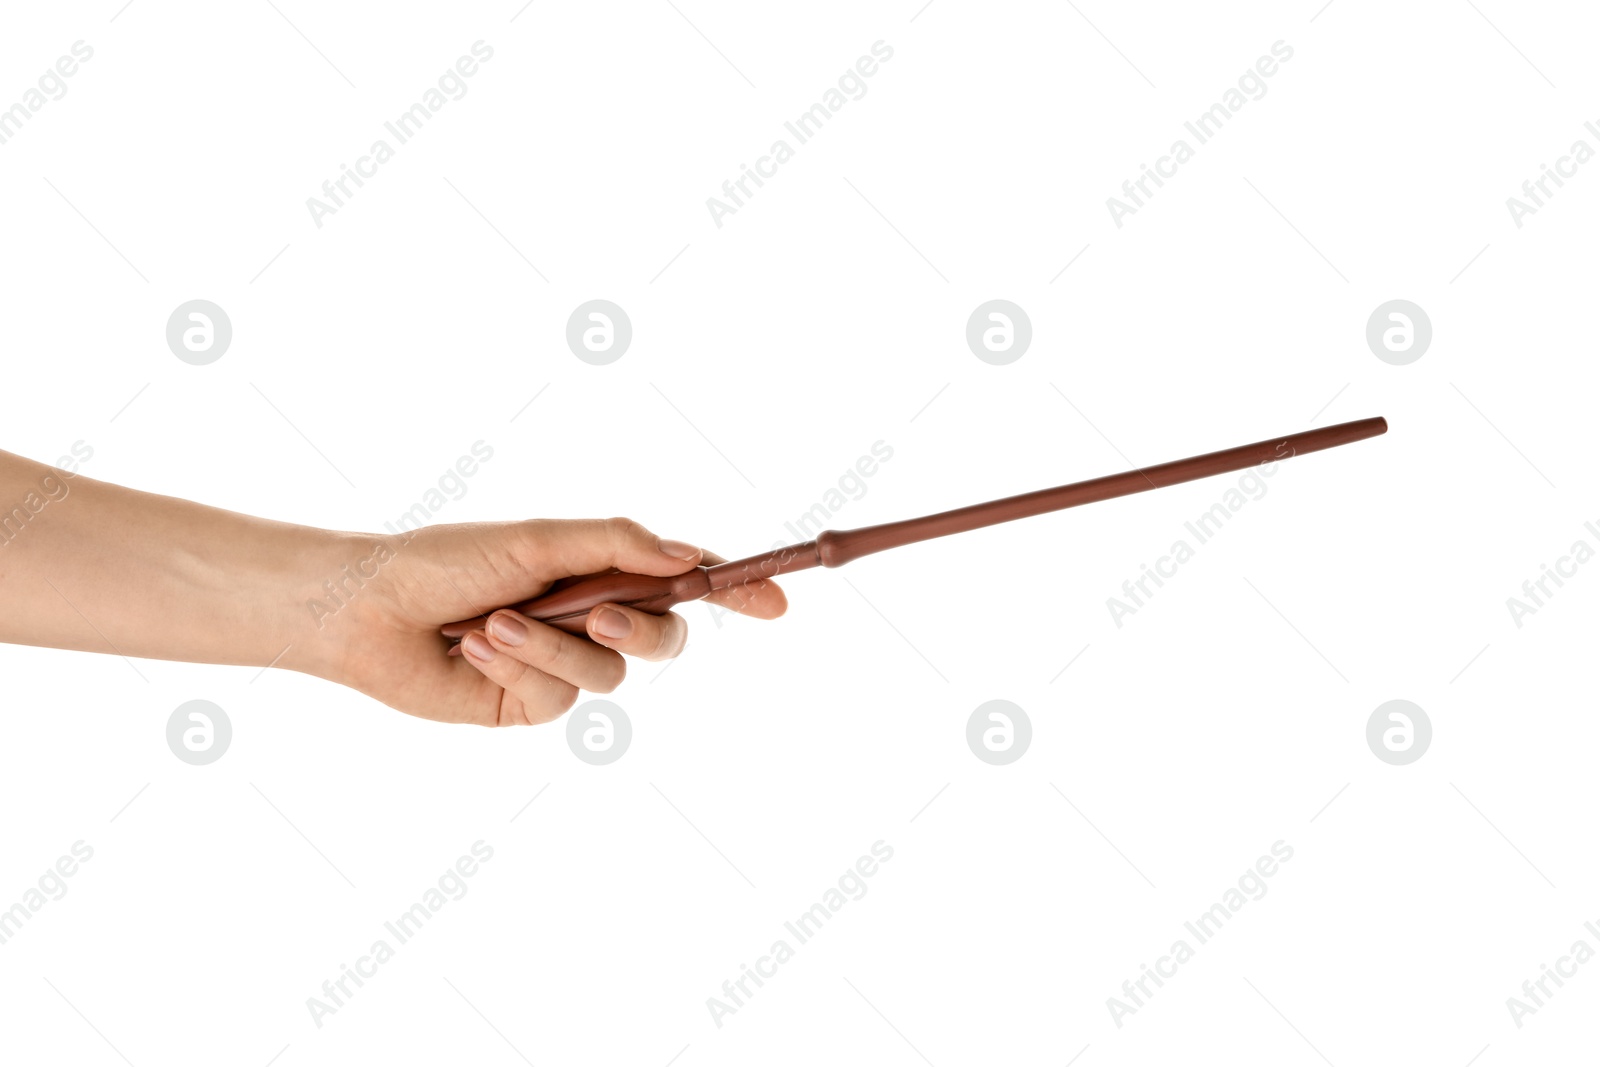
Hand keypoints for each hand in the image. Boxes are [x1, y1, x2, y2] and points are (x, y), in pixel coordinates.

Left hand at [330, 517, 785, 726]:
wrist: (368, 609)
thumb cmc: (447, 559)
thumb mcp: (539, 539)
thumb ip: (619, 544)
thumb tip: (689, 557)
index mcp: (600, 570)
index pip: (683, 583)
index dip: (734, 593)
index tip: (776, 604)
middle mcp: (590, 618)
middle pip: (664, 638)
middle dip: (640, 631)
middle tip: (602, 618)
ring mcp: (563, 665)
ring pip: (609, 672)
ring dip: (551, 645)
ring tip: (493, 622)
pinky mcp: (532, 705)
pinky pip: (560, 696)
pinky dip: (518, 665)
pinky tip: (473, 644)